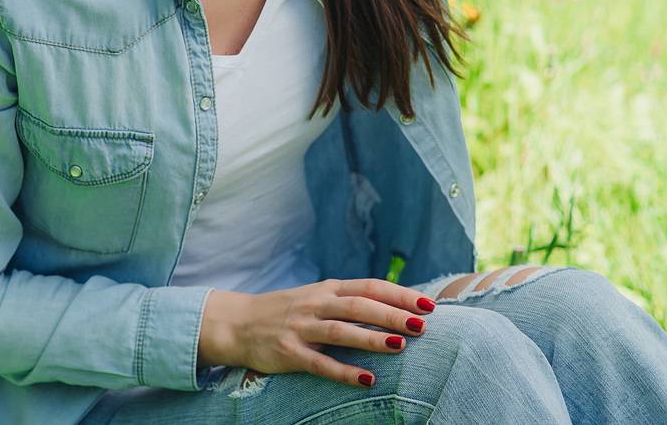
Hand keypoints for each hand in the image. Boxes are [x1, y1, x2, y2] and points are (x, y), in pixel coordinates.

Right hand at [199, 278, 434, 387]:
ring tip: (400, 346)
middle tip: (423, 325)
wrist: (237, 323)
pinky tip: (367, 380)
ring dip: (372, 339)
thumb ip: (348, 301)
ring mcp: (302, 328)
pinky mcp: (289, 352)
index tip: (428, 304)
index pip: (370, 287)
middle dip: (393, 315)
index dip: (399, 294)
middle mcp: (316, 304)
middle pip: (360, 306)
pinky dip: (344, 372)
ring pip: (342, 331)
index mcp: (327, 289)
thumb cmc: (286, 312)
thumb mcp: (317, 298)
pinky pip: (320, 364)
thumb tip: (394, 308)